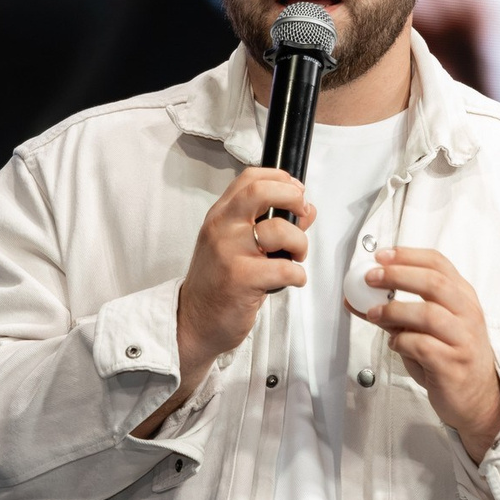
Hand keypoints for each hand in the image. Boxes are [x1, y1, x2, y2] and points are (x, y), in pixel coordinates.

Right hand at [140, 169, 313, 438]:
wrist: (193, 321)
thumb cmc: (218, 282)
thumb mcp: (235, 245)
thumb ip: (268, 223)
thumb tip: (306, 209)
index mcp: (220, 215)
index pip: (250, 178)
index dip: (280, 178)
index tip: (296, 191)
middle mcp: (222, 228)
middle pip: (260, 191)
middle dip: (292, 197)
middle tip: (301, 215)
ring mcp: (230, 252)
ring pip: (280, 230)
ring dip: (300, 244)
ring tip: (294, 258)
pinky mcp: (241, 280)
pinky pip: (286, 269)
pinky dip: (298, 275)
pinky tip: (291, 281)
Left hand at [357, 247, 499, 463]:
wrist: (477, 399)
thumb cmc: (450, 359)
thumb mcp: (426, 330)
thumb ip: (396, 312)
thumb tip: (358, 298)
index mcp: (463, 298)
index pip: (439, 264)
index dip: (408, 256)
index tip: (380, 256)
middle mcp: (468, 314)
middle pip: (434, 282)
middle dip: (397, 275)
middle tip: (370, 278)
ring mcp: (463, 339)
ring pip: (428, 313)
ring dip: (394, 310)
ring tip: (374, 315)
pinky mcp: (453, 364)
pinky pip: (422, 345)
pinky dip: (401, 342)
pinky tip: (394, 344)